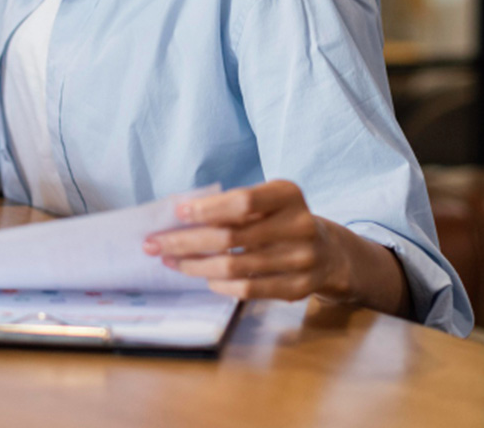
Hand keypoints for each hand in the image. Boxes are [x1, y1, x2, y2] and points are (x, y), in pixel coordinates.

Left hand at [143, 180, 348, 301]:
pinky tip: (202, 277)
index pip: (242, 201)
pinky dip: (220, 284)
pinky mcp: (298, 288)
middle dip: (185, 241)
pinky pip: (250, 289)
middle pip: (231, 237)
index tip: (176, 213)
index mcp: (288, 195)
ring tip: (170, 260)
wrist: (329, 252)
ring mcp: (302, 260)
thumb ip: (233, 205)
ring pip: (235, 266)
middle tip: (153, 243)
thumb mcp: (267, 199)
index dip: (207, 208)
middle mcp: (299, 226)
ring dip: (194, 265)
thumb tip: (180, 217)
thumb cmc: (282, 219)